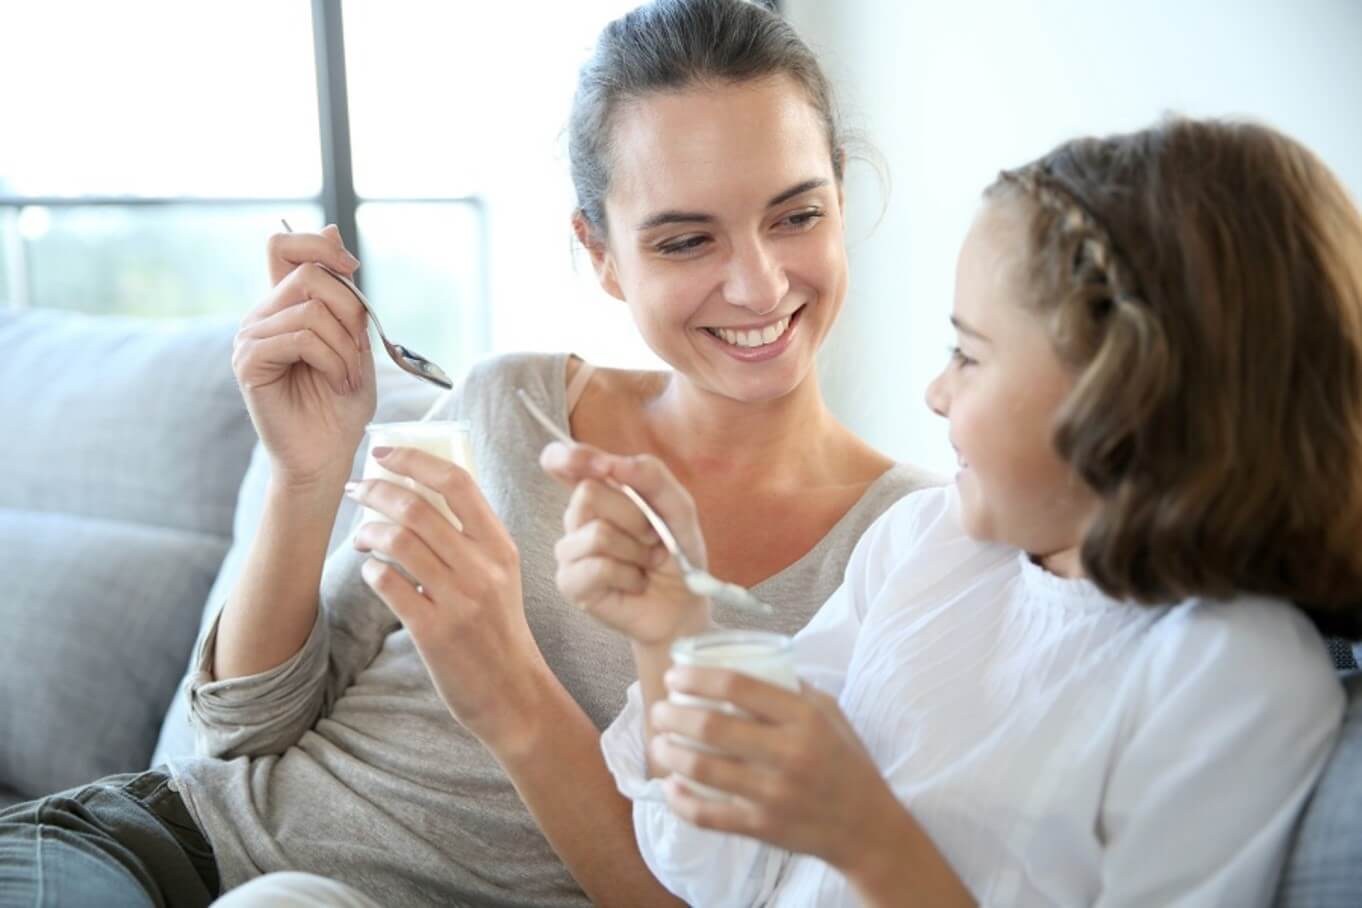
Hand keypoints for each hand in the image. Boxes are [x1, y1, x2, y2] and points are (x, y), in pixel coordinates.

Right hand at [233, 225, 375, 487]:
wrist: (326, 456)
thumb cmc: (341, 403)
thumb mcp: (355, 340)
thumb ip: (345, 293)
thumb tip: (333, 227)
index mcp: (284, 306)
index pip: (283, 245)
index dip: (319, 245)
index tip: (352, 270)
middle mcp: (261, 315)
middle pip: (309, 275)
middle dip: (351, 310)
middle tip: (360, 352)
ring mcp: (250, 338)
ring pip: (312, 310)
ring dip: (347, 347)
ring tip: (349, 377)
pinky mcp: (249, 363)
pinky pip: (301, 338)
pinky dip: (333, 361)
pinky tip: (338, 383)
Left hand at [345, 446, 550, 752]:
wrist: (512, 693)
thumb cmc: (499, 629)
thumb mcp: (502, 575)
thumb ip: (472, 537)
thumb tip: (422, 492)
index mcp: (501, 546)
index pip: (458, 482)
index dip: (415, 459)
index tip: (384, 452)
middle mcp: (483, 568)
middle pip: (417, 508)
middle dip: (376, 491)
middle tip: (356, 490)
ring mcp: (459, 600)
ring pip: (398, 542)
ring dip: (367, 531)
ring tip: (360, 537)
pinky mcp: (434, 631)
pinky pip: (388, 585)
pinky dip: (371, 571)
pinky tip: (372, 572)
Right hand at [541, 441, 711, 644]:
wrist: (683, 605)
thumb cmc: (677, 555)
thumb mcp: (678, 508)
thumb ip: (652, 476)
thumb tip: (615, 462)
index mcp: (601, 491)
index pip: (562, 461)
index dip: (566, 456)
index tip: (590, 464)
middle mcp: (579, 517)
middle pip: (589, 492)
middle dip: (634, 517)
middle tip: (652, 539)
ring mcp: (570, 550)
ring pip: (598, 533)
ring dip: (636, 551)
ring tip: (646, 563)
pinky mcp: (570, 582)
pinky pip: (598, 567)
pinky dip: (629, 576)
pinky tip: (635, 583)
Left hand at [649, 666, 910, 876]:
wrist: (866, 827)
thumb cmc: (844, 759)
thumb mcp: (829, 712)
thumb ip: (790, 688)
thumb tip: (744, 662)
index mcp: (803, 718)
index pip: (737, 686)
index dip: (696, 677)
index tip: (674, 676)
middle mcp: (788, 754)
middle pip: (711, 727)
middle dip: (672, 715)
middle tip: (658, 709)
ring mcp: (773, 794)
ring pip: (702, 770)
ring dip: (668, 754)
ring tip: (658, 743)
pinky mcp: (762, 827)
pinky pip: (707, 815)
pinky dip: (679, 801)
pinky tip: (669, 786)